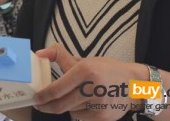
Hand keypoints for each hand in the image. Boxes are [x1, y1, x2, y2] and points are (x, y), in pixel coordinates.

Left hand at [34, 43, 148, 119]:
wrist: (134, 85)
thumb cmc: (104, 70)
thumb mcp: (83, 59)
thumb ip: (59, 56)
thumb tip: (39, 54)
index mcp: (84, 70)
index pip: (57, 88)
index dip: (43, 96)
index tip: (35, 98)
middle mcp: (92, 87)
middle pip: (60, 104)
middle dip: (46, 106)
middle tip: (39, 104)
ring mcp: (98, 104)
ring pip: (70, 111)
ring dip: (65, 106)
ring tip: (72, 98)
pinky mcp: (103, 118)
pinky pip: (80, 118)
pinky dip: (78, 112)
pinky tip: (85, 104)